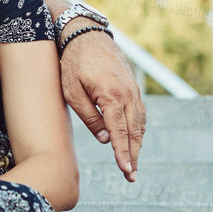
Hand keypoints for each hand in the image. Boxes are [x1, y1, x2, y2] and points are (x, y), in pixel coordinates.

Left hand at [58, 26, 145, 180]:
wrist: (85, 35)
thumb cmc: (73, 63)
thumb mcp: (72, 92)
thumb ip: (89, 118)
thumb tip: (105, 140)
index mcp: (112, 96)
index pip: (120, 133)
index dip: (123, 154)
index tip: (127, 171)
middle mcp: (128, 94)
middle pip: (134, 131)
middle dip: (134, 155)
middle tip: (131, 176)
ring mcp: (133, 89)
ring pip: (140, 123)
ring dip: (138, 144)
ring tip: (133, 164)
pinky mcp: (133, 86)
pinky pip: (139, 112)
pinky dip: (138, 128)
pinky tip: (134, 140)